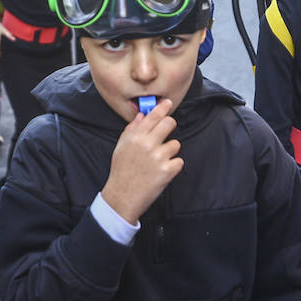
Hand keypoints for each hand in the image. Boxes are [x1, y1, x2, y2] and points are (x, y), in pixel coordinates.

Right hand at [100, 98, 183, 223]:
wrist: (122, 197)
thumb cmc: (121, 172)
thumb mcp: (121, 147)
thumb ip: (131, 130)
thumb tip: (141, 116)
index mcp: (135, 137)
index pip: (153, 116)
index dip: (163, 108)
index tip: (168, 103)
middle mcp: (147, 144)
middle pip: (169, 124)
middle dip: (170, 126)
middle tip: (165, 134)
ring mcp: (159, 157)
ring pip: (176, 144)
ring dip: (170, 151)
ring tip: (158, 161)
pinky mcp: (168, 171)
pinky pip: (179, 161)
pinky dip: (173, 166)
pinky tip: (161, 171)